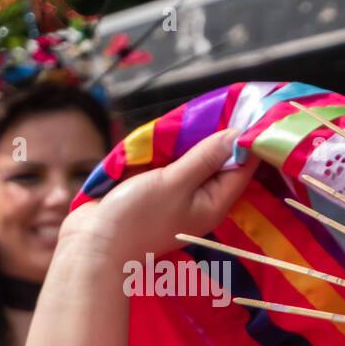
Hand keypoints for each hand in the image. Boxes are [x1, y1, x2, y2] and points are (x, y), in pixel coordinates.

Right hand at [58, 129, 259, 262]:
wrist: (95, 241)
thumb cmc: (137, 215)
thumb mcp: (174, 181)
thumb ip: (205, 158)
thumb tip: (238, 136)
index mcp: (216, 203)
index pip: (243, 169)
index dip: (248, 142)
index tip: (249, 111)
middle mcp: (204, 200)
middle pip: (222, 163)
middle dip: (222, 138)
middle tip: (224, 103)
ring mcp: (182, 194)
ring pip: (198, 161)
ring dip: (196, 140)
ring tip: (201, 110)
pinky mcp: (161, 189)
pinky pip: (176, 164)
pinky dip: (176, 149)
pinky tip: (175, 129)